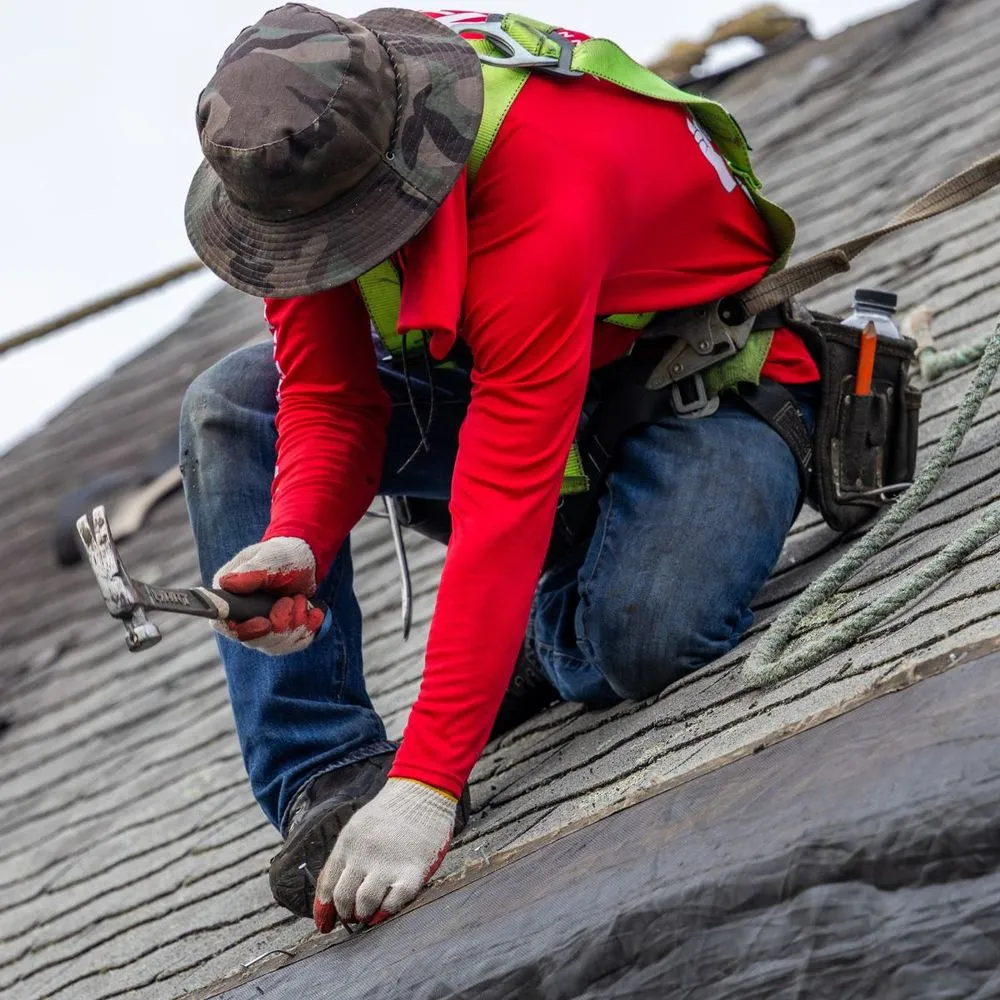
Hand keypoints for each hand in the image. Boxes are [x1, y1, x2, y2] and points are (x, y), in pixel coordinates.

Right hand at [211, 537, 323, 654]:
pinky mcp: (278, 632)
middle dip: (281, 624)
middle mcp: (239, 614)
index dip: (245, 630)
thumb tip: (227, 584)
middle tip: (294, 600)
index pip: (224, 624)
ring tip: (301, 600)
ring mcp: (258, 625)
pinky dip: (307, 630)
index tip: (266, 622)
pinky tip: (313, 613)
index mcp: (228, 594)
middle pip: (253, 640)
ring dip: (296, 625)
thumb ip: (251, 573)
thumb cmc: (283, 554)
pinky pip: (292, 644)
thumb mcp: (270, 559)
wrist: (305, 559)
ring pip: (274, 645)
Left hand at [312, 778, 455, 930]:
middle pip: (343, 898)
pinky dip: (385, 912)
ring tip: (369, 914)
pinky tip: (384, 911)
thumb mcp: (358, 826)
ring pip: (364, 905)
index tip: (325, 924)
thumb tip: (332, 889)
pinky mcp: (412, 871)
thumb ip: (346, 854)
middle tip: (353, 917)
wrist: (423, 789)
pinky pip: (393, 903)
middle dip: (345, 913)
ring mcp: (388, 864)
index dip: (324, 909)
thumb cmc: (391, 810)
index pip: (327, 884)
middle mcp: (363, 855)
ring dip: (364, 915)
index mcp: (347, 843)